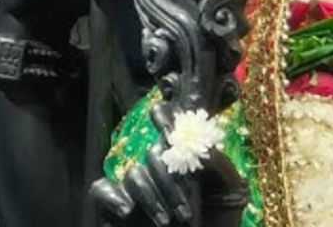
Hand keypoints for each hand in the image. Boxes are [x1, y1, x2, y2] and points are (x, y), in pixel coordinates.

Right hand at [92, 102, 246, 226]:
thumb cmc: (218, 218)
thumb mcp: (229, 189)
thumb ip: (218, 165)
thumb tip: (202, 149)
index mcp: (185, 155)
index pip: (169, 124)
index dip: (164, 116)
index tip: (167, 124)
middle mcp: (158, 167)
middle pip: (154, 154)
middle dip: (170, 182)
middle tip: (185, 213)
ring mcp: (136, 187)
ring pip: (134, 174)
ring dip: (152, 197)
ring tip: (166, 222)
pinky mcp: (114, 207)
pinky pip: (102, 189)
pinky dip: (113, 197)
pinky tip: (128, 210)